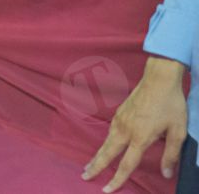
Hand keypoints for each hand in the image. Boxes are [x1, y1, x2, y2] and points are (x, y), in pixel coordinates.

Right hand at [82, 57, 187, 191]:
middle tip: (84, 176)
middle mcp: (126, 130)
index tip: (106, 190)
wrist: (159, 79)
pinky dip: (104, 142)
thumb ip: (171, 154)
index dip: (117, 179)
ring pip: (106, 142)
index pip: (126, 164)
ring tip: (90, 164)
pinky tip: (106, 145)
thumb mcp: (178, 132)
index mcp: (140, 138)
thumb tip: (167, 174)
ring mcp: (120, 120)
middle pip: (107, 153)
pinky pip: (110, 132)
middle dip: (95, 166)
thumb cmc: (171, 105)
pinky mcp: (119, 113)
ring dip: (97, 154)